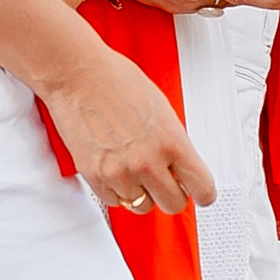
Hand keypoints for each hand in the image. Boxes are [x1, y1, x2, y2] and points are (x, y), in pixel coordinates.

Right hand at [48, 42, 216, 212]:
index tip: (200, 192)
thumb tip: (181, 164)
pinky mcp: (95, 176)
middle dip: (172, 193)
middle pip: (173, 204)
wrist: (77, 74)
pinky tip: (116, 169)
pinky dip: (117, 190)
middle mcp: (147, 161)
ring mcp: (120, 172)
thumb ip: (173, 141)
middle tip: (166, 181)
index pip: (202, 188)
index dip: (203, 192)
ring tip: (135, 170)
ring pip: (142, 206)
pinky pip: (114, 201)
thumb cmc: (115, 80)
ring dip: (142, 192)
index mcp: (171, 141)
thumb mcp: (160, 108)